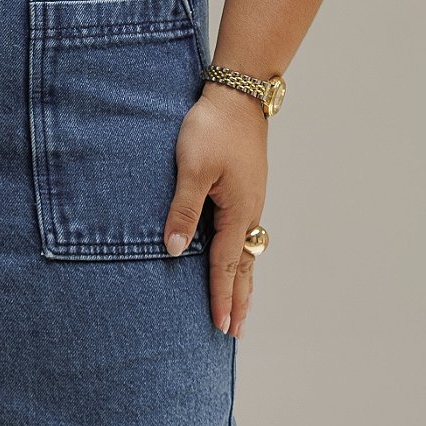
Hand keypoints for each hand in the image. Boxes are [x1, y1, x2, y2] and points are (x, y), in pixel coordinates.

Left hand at [163, 86, 268, 335]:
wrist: (237, 94)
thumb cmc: (212, 127)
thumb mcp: (192, 169)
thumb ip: (183, 211)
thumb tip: (176, 251)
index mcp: (238, 211)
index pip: (227, 265)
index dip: (221, 297)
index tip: (220, 327)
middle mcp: (249, 211)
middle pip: (245, 266)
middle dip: (239, 299)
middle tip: (235, 331)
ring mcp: (250, 200)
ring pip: (247, 250)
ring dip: (242, 280)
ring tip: (240, 305)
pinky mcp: (245, 189)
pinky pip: (244, 233)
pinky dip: (241, 256)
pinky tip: (235, 258)